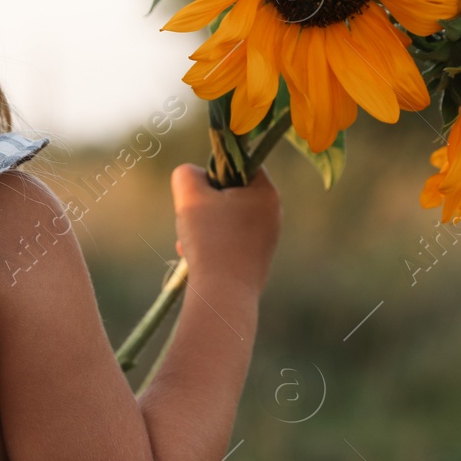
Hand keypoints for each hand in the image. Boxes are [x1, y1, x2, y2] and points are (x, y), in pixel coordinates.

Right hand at [170, 163, 279, 298]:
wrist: (224, 295)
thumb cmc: (210, 240)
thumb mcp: (190, 196)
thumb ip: (187, 174)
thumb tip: (193, 175)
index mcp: (266, 193)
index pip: (240, 165)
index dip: (215, 171)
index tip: (199, 190)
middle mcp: (273, 215)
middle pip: (231, 194)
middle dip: (204, 204)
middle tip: (190, 218)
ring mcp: (266, 240)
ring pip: (226, 220)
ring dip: (202, 226)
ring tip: (189, 243)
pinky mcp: (256, 261)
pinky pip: (229, 242)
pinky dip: (210, 245)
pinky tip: (195, 258)